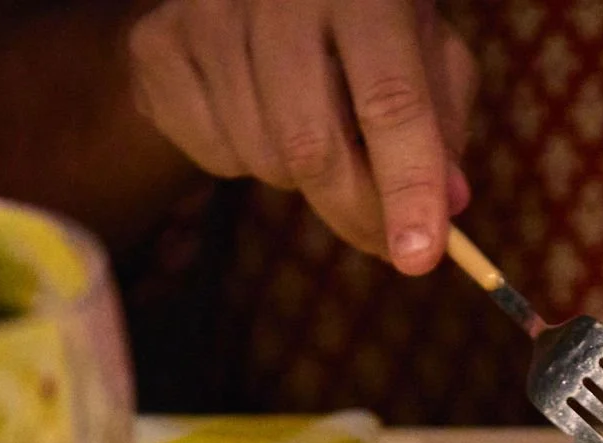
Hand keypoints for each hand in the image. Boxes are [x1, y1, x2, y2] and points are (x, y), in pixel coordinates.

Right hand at [127, 0, 476, 272]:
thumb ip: (444, 123)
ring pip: (264, 160)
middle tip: (388, 243)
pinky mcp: (156, 47)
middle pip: (312, 147)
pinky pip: (213, 154)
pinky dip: (248, 162)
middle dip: (356, 214)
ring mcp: (204, 15)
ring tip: (317, 132)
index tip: (420, 258)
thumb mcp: (425, 52)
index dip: (408, 187)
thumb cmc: (365, 24)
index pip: (390, 102)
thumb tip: (446, 206)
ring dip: (305, 182)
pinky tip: (259, 114)